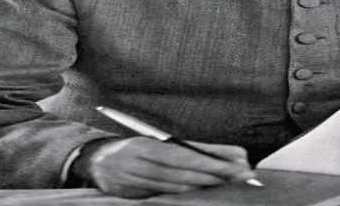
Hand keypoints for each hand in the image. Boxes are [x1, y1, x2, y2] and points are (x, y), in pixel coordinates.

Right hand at [73, 137, 254, 197]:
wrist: (97, 160)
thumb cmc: (139, 148)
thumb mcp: (164, 142)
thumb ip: (199, 148)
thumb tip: (233, 153)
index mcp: (148, 145)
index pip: (187, 156)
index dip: (214, 163)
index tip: (238, 167)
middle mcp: (139, 162)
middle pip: (184, 173)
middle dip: (216, 176)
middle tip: (241, 177)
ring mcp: (132, 182)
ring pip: (175, 188)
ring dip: (203, 187)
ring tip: (226, 184)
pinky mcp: (129, 197)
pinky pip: (161, 196)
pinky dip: (183, 195)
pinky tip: (200, 192)